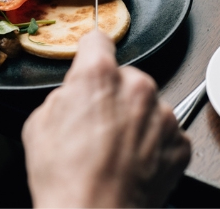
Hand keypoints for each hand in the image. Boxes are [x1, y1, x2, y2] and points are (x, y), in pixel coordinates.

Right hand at [22, 30, 190, 207]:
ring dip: (136, 121)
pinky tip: (132, 165)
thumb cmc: (66, 180)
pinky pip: (165, 135)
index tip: (92, 59)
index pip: (98, 41)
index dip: (91, 53)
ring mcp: (163, 115)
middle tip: (97, 128)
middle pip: (127, 78)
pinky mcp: (179, 143)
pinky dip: (152, 146)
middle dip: (114, 96)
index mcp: (99, 75)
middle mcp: (137, 87)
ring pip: (148, 106)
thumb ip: (64, 96)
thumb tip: (74, 94)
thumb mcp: (39, 124)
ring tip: (114, 153)